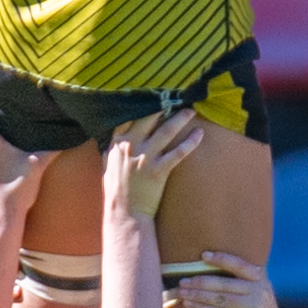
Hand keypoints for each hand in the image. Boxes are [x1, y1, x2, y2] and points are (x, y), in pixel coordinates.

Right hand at [106, 104, 203, 218]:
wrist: (125, 213)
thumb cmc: (116, 191)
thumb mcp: (107, 166)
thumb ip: (111, 150)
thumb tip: (110, 141)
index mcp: (117, 143)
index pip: (128, 115)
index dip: (141, 103)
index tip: (151, 94)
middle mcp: (132, 146)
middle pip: (150, 117)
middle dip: (163, 105)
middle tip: (175, 96)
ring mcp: (146, 157)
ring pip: (167, 131)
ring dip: (180, 118)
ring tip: (191, 110)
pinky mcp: (160, 170)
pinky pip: (179, 152)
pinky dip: (191, 142)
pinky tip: (200, 134)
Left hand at [171, 255, 285, 307]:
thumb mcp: (260, 300)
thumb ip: (247, 285)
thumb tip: (217, 270)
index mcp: (263, 283)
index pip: (240, 265)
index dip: (221, 259)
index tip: (203, 255)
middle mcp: (260, 293)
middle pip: (224, 283)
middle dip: (200, 281)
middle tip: (182, 280)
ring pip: (218, 298)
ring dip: (197, 294)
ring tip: (181, 292)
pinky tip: (188, 306)